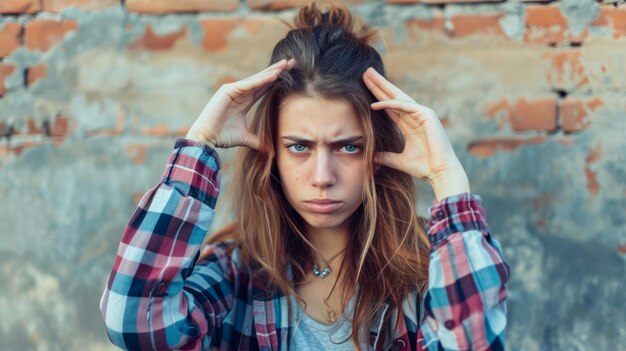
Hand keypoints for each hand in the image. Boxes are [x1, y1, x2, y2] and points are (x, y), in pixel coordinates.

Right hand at [186, 58, 294, 148]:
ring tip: (286, 64)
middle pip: (262, 79)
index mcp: (244, 101)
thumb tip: (271, 152)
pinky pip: (249, 84)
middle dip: (277, 71)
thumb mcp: (246, 138)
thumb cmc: (222, 137)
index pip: (264, 88)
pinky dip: (262, 80)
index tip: (290, 74)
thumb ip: (258, 142)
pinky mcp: (228, 90)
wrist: (206, 139)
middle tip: (292, 62)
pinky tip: (274, 75)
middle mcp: (239, 93)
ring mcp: (233, 90)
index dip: (276, 81)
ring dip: (272, 71)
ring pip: (257, 79)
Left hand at [362, 67, 469, 198]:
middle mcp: (415, 116)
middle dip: (379, 85)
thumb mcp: (399, 161)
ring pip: (397, 97)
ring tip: (368, 75)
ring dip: (382, 86)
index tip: (365, 87)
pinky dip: (389, 105)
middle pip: (393, 97)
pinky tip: (374, 104)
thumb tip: (372, 158)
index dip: (378, 96)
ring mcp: (421, 114)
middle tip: (366, 72)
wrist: (440, 172)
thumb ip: (386, 157)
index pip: (390, 107)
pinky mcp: (426, 115)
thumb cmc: (424, 167)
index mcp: (409, 124)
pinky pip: (404, 106)